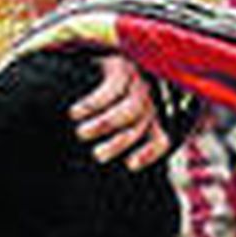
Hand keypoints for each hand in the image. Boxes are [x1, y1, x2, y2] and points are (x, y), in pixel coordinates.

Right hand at [70, 54, 168, 171]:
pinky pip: (111, 88)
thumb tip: (103, 171)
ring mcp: (136, 81)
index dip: (148, 153)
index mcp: (150, 118)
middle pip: (141, 124)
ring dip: (105, 124)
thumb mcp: (108, 126)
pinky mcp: (120, 65)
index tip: (130, 165)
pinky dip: (92, 104)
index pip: (160, 139)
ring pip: (131, 108)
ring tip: (81, 133)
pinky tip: (75, 113)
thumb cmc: (97, 106)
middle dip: (119, 143)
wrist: (85, 65)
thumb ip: (113, 143)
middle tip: (97, 155)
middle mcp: (148, 99)